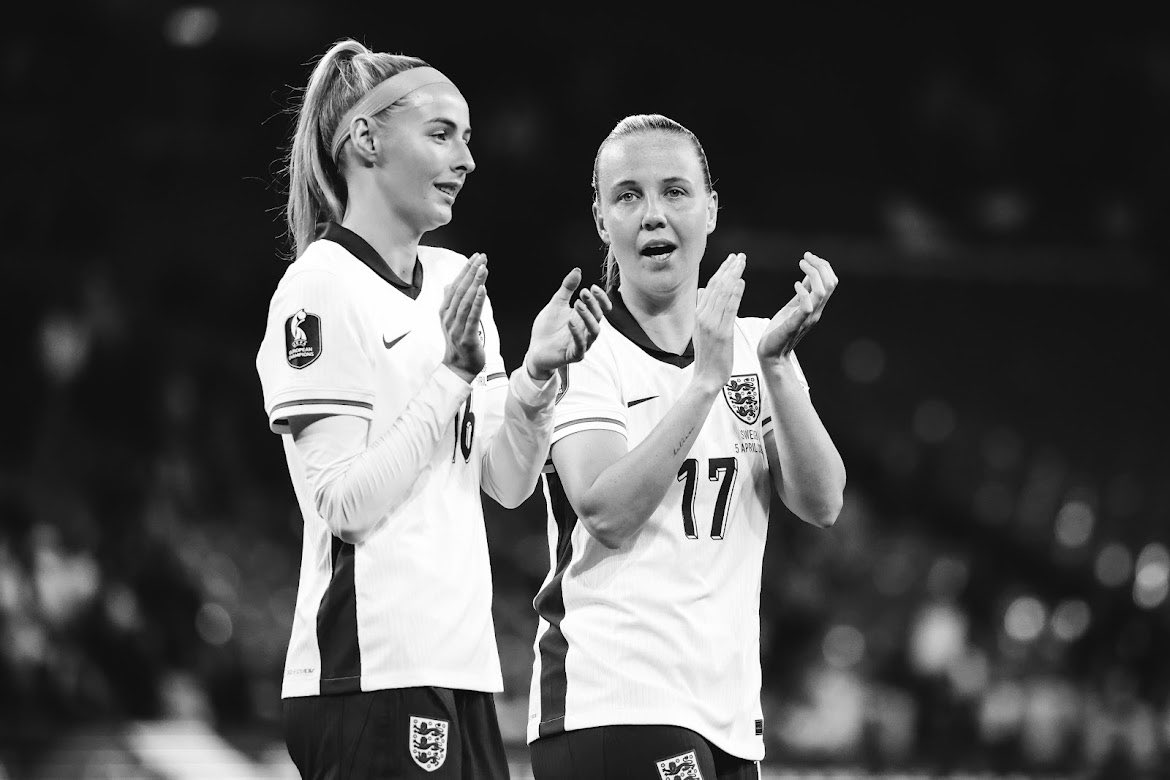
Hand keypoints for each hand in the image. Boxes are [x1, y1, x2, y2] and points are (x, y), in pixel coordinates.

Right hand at [441, 253, 487, 382]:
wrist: (458, 368)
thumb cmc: (458, 343)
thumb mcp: (452, 320)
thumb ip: (451, 301)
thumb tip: (449, 284)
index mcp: (445, 311)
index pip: (455, 285)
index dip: (465, 269)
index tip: (475, 256)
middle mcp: (448, 317)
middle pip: (460, 290)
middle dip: (471, 271)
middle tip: (481, 257)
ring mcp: (456, 327)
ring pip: (466, 301)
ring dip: (475, 283)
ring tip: (483, 268)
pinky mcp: (466, 337)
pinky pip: (472, 316)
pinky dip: (478, 302)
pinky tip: (483, 290)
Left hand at [524, 268, 611, 378]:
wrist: (536, 348)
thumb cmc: (548, 328)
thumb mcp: (557, 304)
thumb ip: (567, 289)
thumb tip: (577, 270)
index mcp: (585, 318)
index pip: (602, 308)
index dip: (601, 298)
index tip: (592, 287)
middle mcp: (586, 330)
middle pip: (599, 317)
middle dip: (593, 304)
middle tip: (583, 293)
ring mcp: (582, 344)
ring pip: (594, 332)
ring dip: (588, 317)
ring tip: (578, 304)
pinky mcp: (574, 355)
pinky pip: (580, 346)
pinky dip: (577, 334)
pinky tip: (571, 321)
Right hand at [693, 253, 745, 392]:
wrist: (706, 378)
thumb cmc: (708, 356)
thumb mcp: (701, 330)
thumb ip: (703, 310)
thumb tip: (704, 291)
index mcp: (698, 314)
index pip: (711, 287)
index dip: (722, 271)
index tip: (731, 259)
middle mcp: (703, 316)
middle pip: (717, 286)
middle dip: (729, 268)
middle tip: (739, 255)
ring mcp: (711, 324)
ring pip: (723, 294)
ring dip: (733, 276)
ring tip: (742, 262)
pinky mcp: (721, 333)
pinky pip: (729, 309)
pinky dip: (735, 294)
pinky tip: (741, 282)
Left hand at [757, 251, 837, 363]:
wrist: (772, 353)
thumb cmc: (780, 329)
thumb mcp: (794, 305)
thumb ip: (804, 291)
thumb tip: (809, 274)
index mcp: (817, 306)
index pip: (831, 282)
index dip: (823, 266)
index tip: (808, 256)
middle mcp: (816, 311)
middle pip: (830, 284)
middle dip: (820, 266)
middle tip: (805, 258)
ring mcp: (807, 318)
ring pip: (822, 292)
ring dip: (813, 273)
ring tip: (801, 264)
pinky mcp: (795, 324)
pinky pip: (807, 307)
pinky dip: (803, 292)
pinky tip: (795, 286)